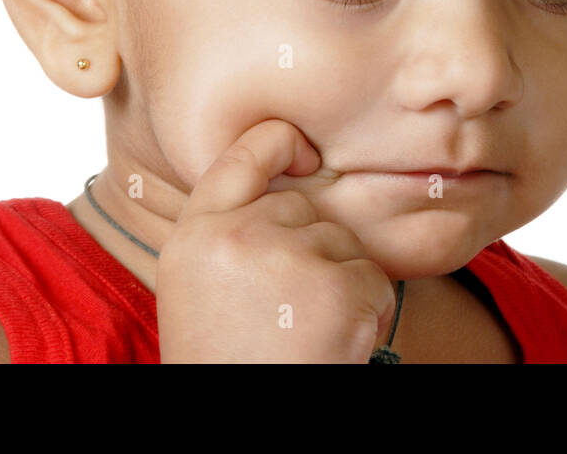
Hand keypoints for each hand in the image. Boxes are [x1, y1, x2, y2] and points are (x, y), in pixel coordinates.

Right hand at [156, 119, 396, 361]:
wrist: (240, 432)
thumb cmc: (226, 362)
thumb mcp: (200, 290)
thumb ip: (230, 236)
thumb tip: (290, 190)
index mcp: (194, 236)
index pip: (241, 156)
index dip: (279, 142)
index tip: (303, 150)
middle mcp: (236, 235)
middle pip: (305, 209)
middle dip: (313, 250)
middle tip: (288, 314)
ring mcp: (287, 256)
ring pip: (343, 244)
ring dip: (341, 285)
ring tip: (304, 336)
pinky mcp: (335, 284)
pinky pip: (372, 278)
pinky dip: (367, 312)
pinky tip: (333, 346)